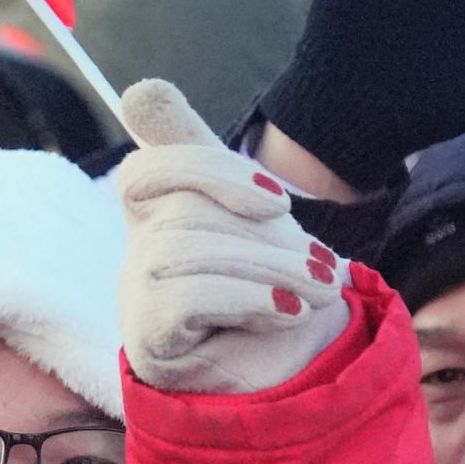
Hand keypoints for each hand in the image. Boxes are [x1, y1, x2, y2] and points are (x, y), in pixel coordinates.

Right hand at [114, 81, 343, 394]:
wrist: (298, 373)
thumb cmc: (272, 285)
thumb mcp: (251, 213)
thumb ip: (205, 155)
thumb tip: (139, 89)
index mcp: (160, 214)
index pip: (148, 169)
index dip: (207, 171)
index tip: (277, 202)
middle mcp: (138, 252)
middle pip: (180, 215)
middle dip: (265, 238)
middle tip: (328, 268)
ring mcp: (136, 297)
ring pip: (182, 253)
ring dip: (267, 269)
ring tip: (321, 291)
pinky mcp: (150, 341)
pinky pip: (182, 298)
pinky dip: (246, 298)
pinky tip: (288, 311)